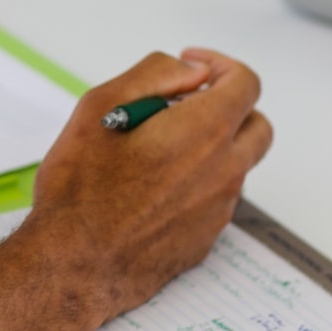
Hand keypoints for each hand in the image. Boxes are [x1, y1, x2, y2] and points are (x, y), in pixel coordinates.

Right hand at [23, 49, 272, 323]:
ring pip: (235, 165)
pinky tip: (153, 191)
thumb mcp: (100, 107)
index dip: (220, 66)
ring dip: (212, 149)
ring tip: (157, 153)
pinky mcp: (205, 240)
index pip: (245, 84)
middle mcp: (224, 170)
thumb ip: (155, 74)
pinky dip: (197, 185)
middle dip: (229, 107)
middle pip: (256, 125)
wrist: (75, 264)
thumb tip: (191, 70)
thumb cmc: (80, 191)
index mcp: (205, 131)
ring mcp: (218, 210)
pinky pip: (215, 201)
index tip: (193, 69)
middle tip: (186, 108)